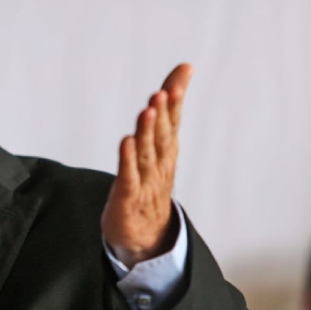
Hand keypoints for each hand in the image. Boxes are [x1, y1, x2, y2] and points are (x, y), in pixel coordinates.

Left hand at [101, 63, 192, 264]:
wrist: (146, 236)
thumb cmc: (150, 185)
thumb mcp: (158, 149)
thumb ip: (165, 113)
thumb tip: (177, 77)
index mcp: (166, 152)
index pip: (172, 122)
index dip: (176, 98)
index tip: (183, 73)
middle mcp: (158, 165)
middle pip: (161, 136)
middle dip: (163, 113)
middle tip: (163, 92)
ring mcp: (145, 182)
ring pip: (146, 154)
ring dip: (147, 132)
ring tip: (148, 110)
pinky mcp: (128, 199)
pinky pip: (128, 177)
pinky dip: (128, 161)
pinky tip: (126, 143)